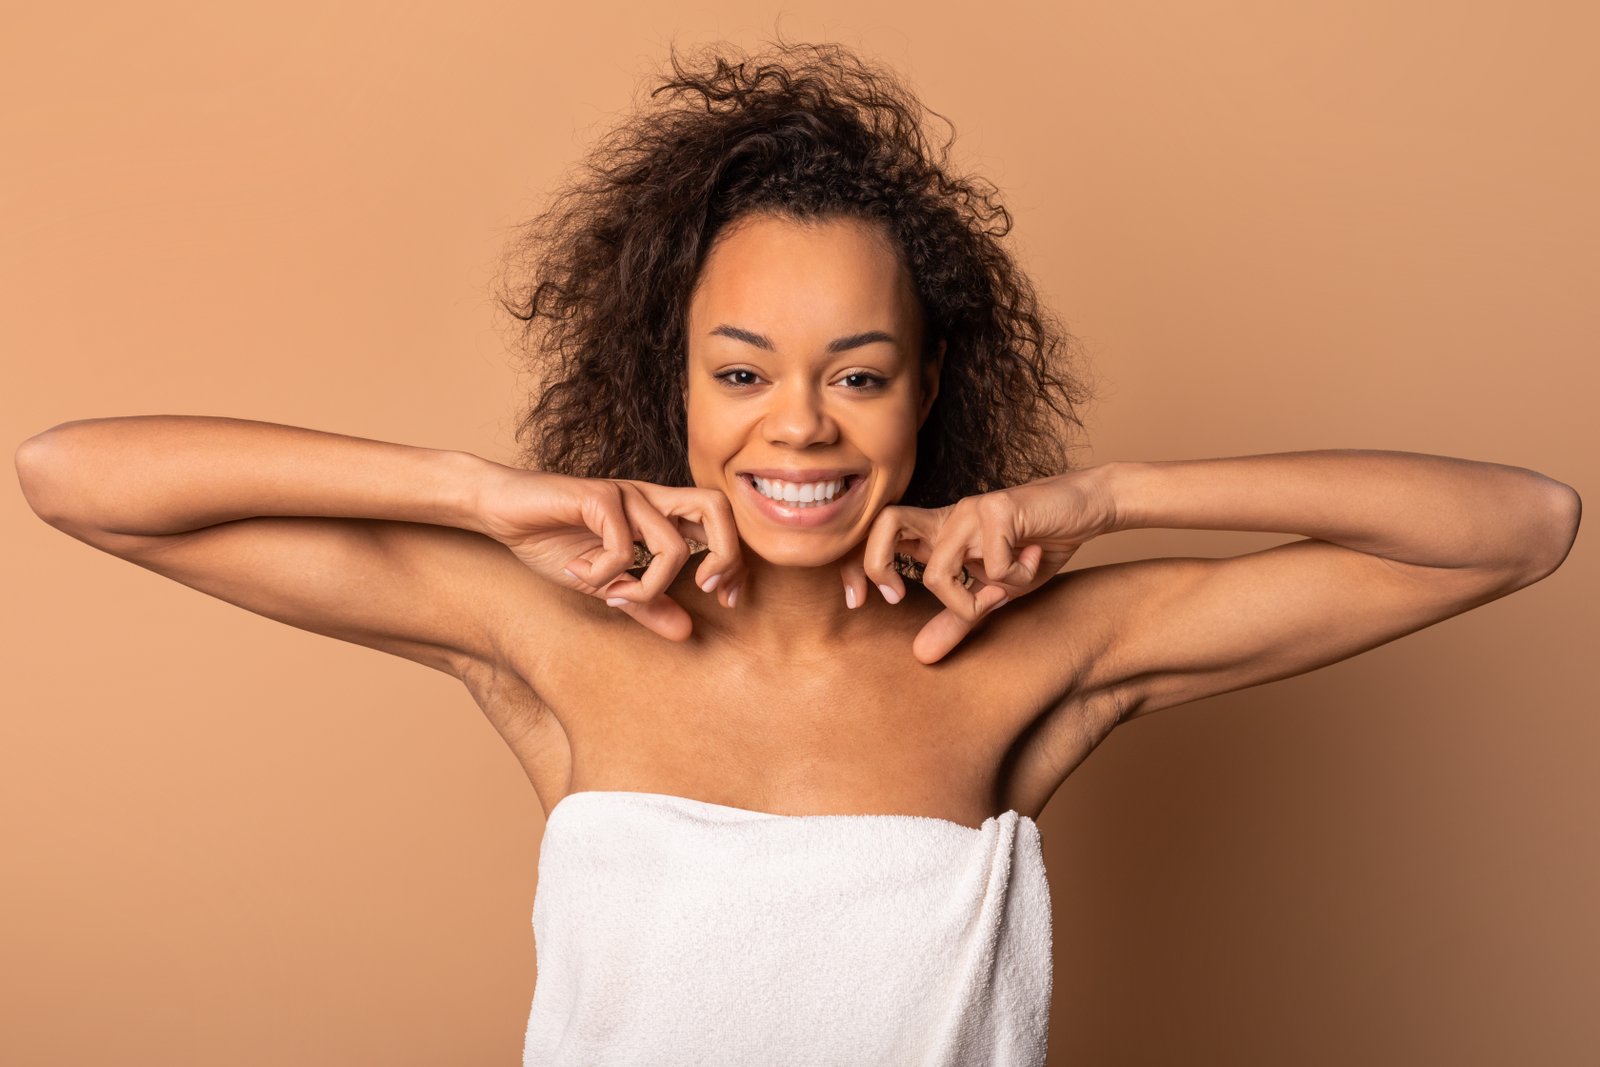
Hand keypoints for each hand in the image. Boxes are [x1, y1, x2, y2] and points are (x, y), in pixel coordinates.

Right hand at [476, 469, 743, 640]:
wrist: (501, 511)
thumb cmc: (553, 541)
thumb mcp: (606, 585)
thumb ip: (646, 604)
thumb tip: (686, 632)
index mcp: (660, 514)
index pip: (722, 524)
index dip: (737, 562)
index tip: (726, 600)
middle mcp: (650, 498)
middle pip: (717, 509)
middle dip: (725, 556)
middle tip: (703, 590)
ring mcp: (626, 494)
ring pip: (672, 543)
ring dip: (649, 584)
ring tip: (614, 595)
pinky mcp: (597, 495)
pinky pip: (621, 544)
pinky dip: (604, 572)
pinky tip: (580, 575)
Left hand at [842, 470, 1112, 663]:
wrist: (1086, 508)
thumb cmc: (1037, 547)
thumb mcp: (995, 593)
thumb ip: (958, 619)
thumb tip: (921, 656)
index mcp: (939, 533)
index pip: (879, 536)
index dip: (857, 567)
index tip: (858, 603)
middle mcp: (949, 517)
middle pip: (884, 523)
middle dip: (875, 565)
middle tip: (897, 597)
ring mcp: (972, 510)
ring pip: (938, 568)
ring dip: (968, 600)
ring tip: (1002, 592)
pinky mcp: (1000, 507)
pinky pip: (992, 563)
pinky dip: (1016, 575)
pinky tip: (1035, 557)